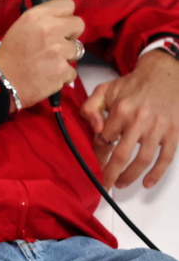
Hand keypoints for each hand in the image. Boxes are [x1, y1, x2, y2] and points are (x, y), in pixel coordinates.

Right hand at [0, 0, 83, 109]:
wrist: (3, 81)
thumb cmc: (10, 54)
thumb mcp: (21, 26)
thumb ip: (42, 18)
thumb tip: (61, 11)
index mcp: (37, 16)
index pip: (67, 4)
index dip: (65, 15)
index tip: (60, 23)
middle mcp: (50, 30)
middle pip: (79, 24)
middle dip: (70, 34)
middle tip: (57, 43)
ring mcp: (58, 51)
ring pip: (77, 49)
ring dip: (65, 56)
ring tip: (47, 61)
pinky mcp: (63, 70)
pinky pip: (72, 70)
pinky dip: (62, 74)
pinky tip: (48, 74)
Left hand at [81, 50, 178, 188]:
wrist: (165, 75)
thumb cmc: (133, 85)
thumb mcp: (105, 90)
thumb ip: (90, 108)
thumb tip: (94, 129)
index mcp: (121, 110)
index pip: (104, 140)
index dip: (97, 154)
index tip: (93, 163)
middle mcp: (140, 120)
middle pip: (122, 155)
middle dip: (110, 173)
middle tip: (104, 185)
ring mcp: (159, 128)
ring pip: (143, 160)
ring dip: (130, 176)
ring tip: (120, 184)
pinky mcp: (174, 132)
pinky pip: (166, 158)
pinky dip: (157, 174)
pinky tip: (147, 183)